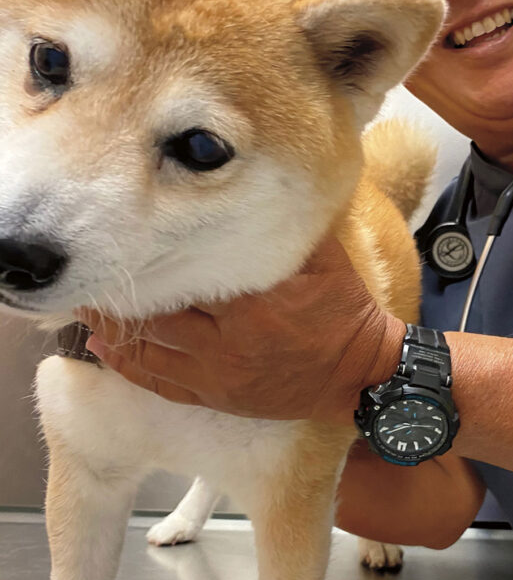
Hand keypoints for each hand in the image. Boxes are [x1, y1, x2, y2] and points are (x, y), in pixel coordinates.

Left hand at [77, 236, 405, 424]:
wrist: (360, 375)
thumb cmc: (343, 312)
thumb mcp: (325, 259)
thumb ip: (290, 227)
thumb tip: (267, 182)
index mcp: (254, 303)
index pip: (188, 275)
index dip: (150, 261)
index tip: (120, 241)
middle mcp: (230, 341)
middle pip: (159, 316)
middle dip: (121, 296)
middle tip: (88, 274)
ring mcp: (220, 374)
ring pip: (151, 351)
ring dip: (113, 331)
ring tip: (85, 308)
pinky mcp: (218, 396)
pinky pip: (161, 384)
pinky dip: (128, 367)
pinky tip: (102, 351)